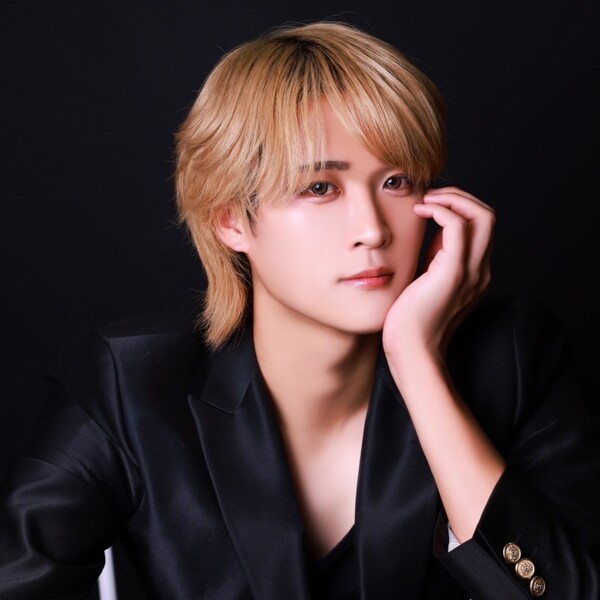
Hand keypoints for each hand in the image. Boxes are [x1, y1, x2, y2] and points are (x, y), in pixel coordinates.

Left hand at [382, 187, 494, 359]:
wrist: (412, 352)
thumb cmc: (411, 321)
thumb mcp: (427, 282)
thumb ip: (435, 257)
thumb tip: (432, 230)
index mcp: (474, 273)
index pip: (481, 227)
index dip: (459, 207)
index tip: (431, 204)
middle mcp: (480, 270)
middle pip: (488, 216)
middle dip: (460, 197)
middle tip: (430, 195)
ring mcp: (470, 272)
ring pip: (481, 215)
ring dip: (453, 198)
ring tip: (426, 200)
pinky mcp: (453, 273)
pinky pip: (457, 226)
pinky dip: (441, 210)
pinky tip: (420, 211)